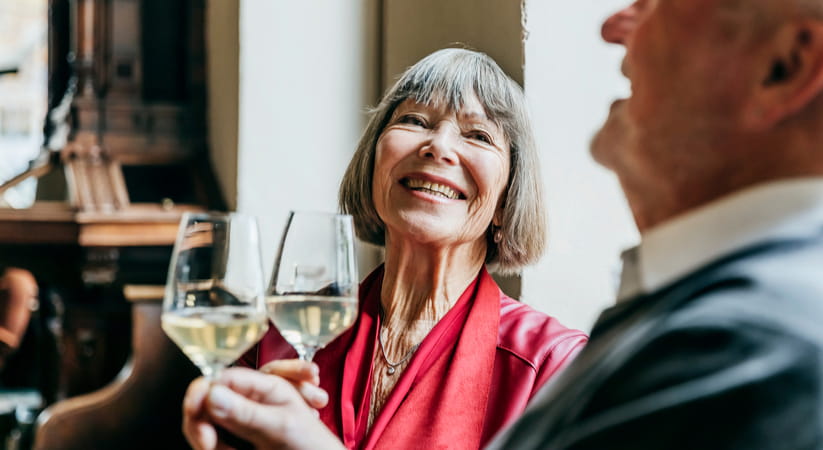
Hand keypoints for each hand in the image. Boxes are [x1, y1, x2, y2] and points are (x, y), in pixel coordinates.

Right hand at [182, 367, 344, 449]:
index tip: (195, 413)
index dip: (202, 392)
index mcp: (266, 384)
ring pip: (207, 419)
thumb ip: (247, 412)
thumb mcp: (281, 427)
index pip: (222, 377)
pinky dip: (215, 447)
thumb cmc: (313, 445)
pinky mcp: (237, 435)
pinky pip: (213, 437)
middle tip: (207, 444)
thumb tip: (210, 394)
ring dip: (208, 438)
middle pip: (209, 398)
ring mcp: (243, 416)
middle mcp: (252, 396)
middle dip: (202, 419)